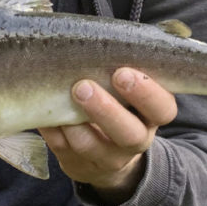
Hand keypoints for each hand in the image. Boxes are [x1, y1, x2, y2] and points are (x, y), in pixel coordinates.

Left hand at [39, 68, 177, 202]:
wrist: (107, 155)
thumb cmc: (120, 107)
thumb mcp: (132, 92)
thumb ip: (125, 70)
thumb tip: (99, 41)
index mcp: (152, 117)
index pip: (162, 109)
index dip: (146, 93)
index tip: (122, 73)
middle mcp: (134, 141)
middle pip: (128, 134)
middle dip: (105, 110)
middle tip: (83, 86)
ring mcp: (105, 158)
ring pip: (90, 145)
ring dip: (73, 122)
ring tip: (61, 98)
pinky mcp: (77, 164)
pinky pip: (61, 148)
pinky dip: (51, 128)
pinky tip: (44, 111)